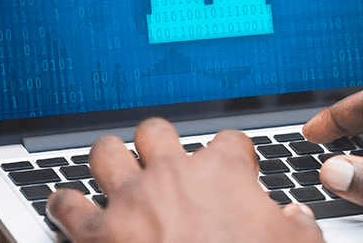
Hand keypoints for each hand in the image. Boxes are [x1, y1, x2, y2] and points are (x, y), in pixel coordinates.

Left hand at [47, 118, 324, 242]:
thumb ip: (299, 227)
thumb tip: (297, 218)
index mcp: (221, 173)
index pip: (229, 141)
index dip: (233, 152)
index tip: (236, 166)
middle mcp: (172, 175)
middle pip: (157, 131)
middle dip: (158, 141)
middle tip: (163, 157)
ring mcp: (131, 200)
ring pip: (105, 153)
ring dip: (107, 158)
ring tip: (111, 164)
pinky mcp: (97, 234)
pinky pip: (67, 205)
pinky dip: (63, 204)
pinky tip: (65, 206)